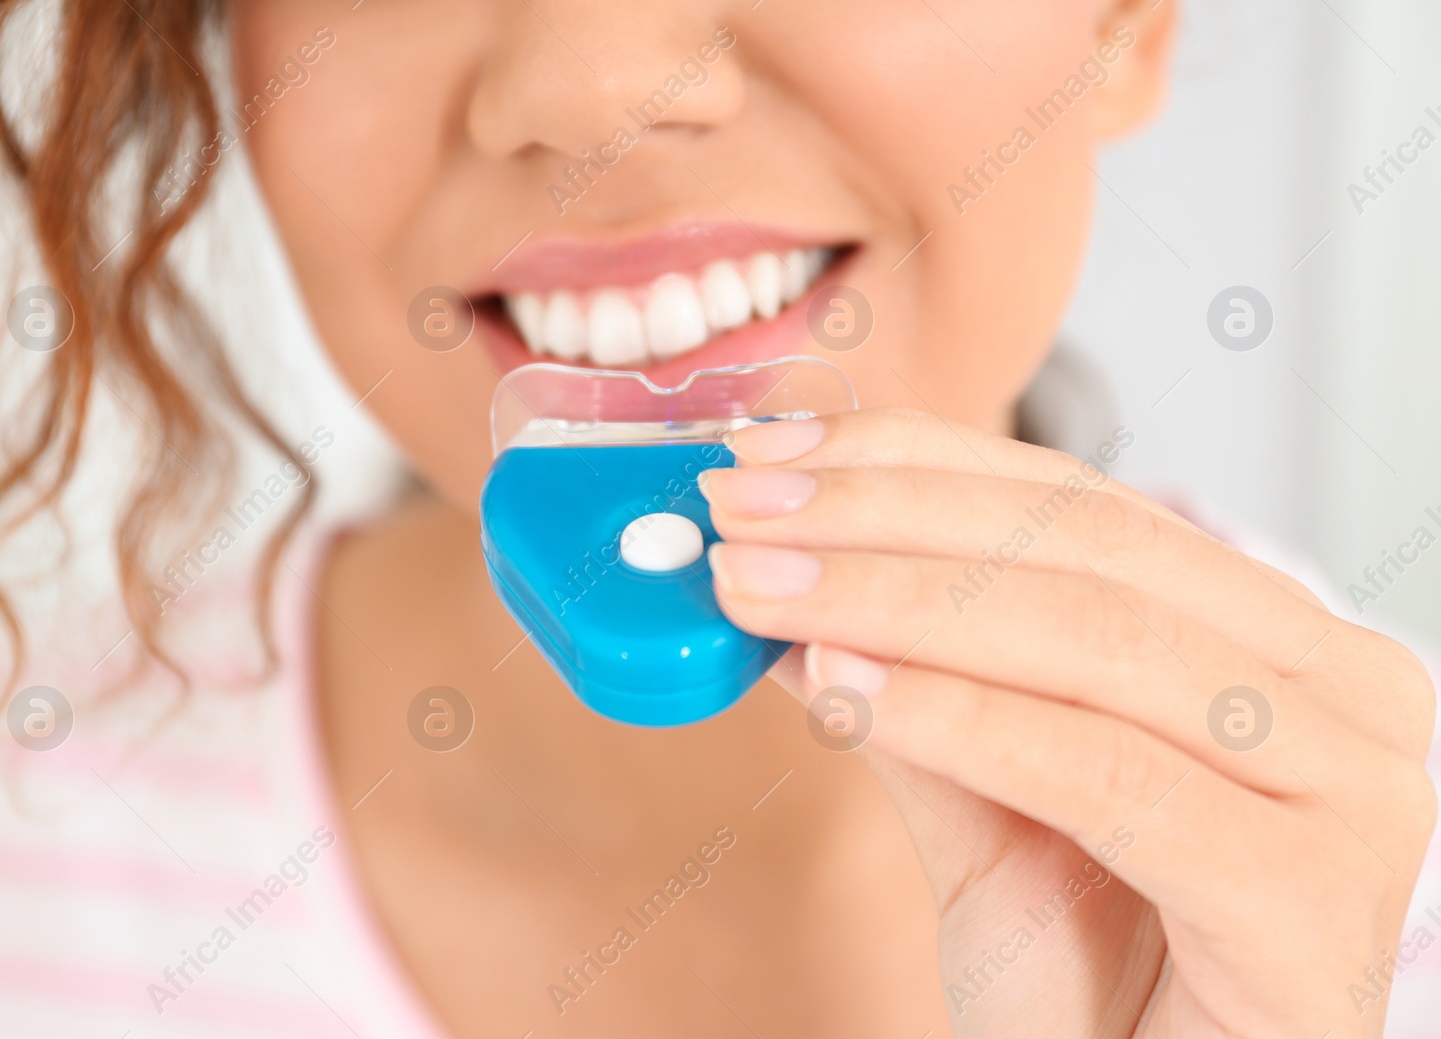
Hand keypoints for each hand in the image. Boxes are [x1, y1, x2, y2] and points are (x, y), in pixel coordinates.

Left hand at [699, 407, 1436, 1037]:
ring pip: (1088, 639)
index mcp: (1274, 639)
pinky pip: (1101, 772)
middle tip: (735, 513)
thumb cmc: (1098, 979)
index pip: (1077, 504)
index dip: (911, 461)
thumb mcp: (986, 807)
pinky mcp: (1313, 897)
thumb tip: (784, 583)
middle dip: (881, 518)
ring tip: (755, 590)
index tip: (767, 457)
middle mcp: (1341, 690)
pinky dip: (957, 717)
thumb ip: (910, 688)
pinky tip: (839, 685)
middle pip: (1080, 549)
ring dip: (890, 601)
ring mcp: (1347, 788)